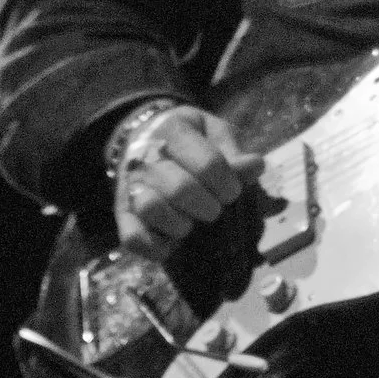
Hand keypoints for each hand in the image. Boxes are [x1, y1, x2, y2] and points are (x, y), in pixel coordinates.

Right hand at [111, 105, 262, 260]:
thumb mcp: (214, 132)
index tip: (233, 191)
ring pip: (150, 208)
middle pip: (180, 188)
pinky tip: (173, 244)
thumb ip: (233, 150)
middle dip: (208, 205)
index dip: (228, 183)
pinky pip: (132, 237)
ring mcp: (130, 186)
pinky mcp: (122, 212)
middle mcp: (145, 157)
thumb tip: (256, 167)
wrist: (145, 138)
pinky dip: (154, 247)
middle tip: (216, 208)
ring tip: (192, 223)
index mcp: (173, 130)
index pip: (209, 163)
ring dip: (180, 224)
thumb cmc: (191, 138)